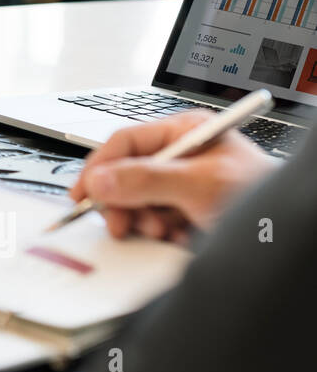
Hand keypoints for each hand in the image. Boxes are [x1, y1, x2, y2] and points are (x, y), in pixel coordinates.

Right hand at [69, 110, 278, 239]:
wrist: (289, 238)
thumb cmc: (263, 199)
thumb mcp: (200, 185)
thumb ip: (147, 180)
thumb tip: (100, 180)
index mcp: (184, 132)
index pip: (125, 142)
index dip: (99, 167)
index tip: (83, 193)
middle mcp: (180, 154)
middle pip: (125, 173)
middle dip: (124, 200)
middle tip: (121, 222)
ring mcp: (182, 183)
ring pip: (136, 199)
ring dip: (143, 219)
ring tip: (163, 229)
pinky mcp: (184, 209)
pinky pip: (151, 218)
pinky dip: (158, 231)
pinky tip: (176, 235)